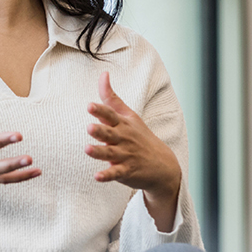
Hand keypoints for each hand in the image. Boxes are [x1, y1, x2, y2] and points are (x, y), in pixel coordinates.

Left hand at [85, 72, 180, 227]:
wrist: (163, 164)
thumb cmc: (139, 136)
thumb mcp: (129, 116)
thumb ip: (112, 98)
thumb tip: (103, 74)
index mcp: (122, 125)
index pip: (110, 115)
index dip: (100, 111)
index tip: (90, 106)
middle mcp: (123, 139)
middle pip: (109, 134)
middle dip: (100, 131)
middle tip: (89, 127)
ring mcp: (125, 155)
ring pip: (110, 153)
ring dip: (99, 152)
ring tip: (88, 149)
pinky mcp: (126, 171)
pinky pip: (116, 173)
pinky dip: (107, 175)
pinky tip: (97, 176)